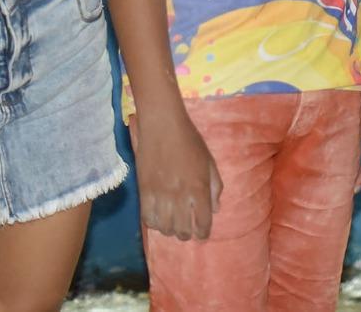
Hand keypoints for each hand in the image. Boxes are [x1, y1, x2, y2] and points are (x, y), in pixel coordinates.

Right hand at [129, 108, 222, 239]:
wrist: (163, 125)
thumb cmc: (190, 141)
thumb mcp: (209, 162)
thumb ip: (215, 187)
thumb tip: (215, 209)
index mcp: (199, 188)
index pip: (203, 222)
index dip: (203, 232)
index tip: (202, 234)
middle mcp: (180, 195)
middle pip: (183, 230)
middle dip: (187, 234)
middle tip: (187, 230)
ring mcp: (161, 194)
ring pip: (164, 228)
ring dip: (170, 230)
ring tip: (172, 225)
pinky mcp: (144, 191)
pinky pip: (147, 218)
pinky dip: (153, 223)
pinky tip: (158, 217)